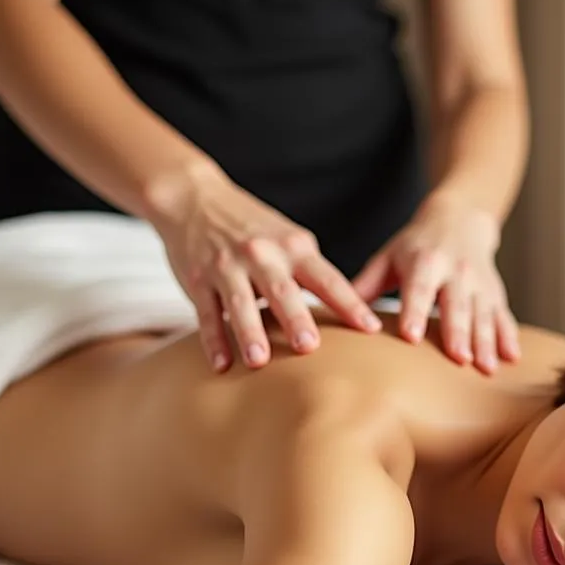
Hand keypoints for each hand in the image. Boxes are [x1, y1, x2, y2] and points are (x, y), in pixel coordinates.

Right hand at [147, 162, 381, 371]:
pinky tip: (221, 365)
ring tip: (259, 362)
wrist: (194, 199)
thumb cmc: (253, 228)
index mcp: (294, 247)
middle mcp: (262, 255)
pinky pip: (207, 314)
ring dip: (250, 333)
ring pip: (240, 303)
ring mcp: (228, 266)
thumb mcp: (289, 239)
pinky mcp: (198, 280)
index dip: (350, 304)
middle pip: (283, 291)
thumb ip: (313, 272)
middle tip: (309, 347)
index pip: (327, 279)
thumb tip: (348, 312)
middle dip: (296, 318)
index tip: (371, 329)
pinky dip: (213, 340)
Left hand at [352, 193, 519, 373]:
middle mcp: (456, 271)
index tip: (412, 336)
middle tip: (459, 360)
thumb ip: (366, 284)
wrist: (461, 218)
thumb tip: (338, 312)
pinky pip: (504, 316)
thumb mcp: (389, 256)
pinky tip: (512, 359)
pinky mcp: (495, 292)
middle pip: (457, 305)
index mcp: (425, 261)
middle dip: (459, 332)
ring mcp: (479, 283)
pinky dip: (508, 337)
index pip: (419, 289)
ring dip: (486, 341)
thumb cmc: (415, 245)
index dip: (416, 311)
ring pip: (483, 314)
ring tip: (486, 368)